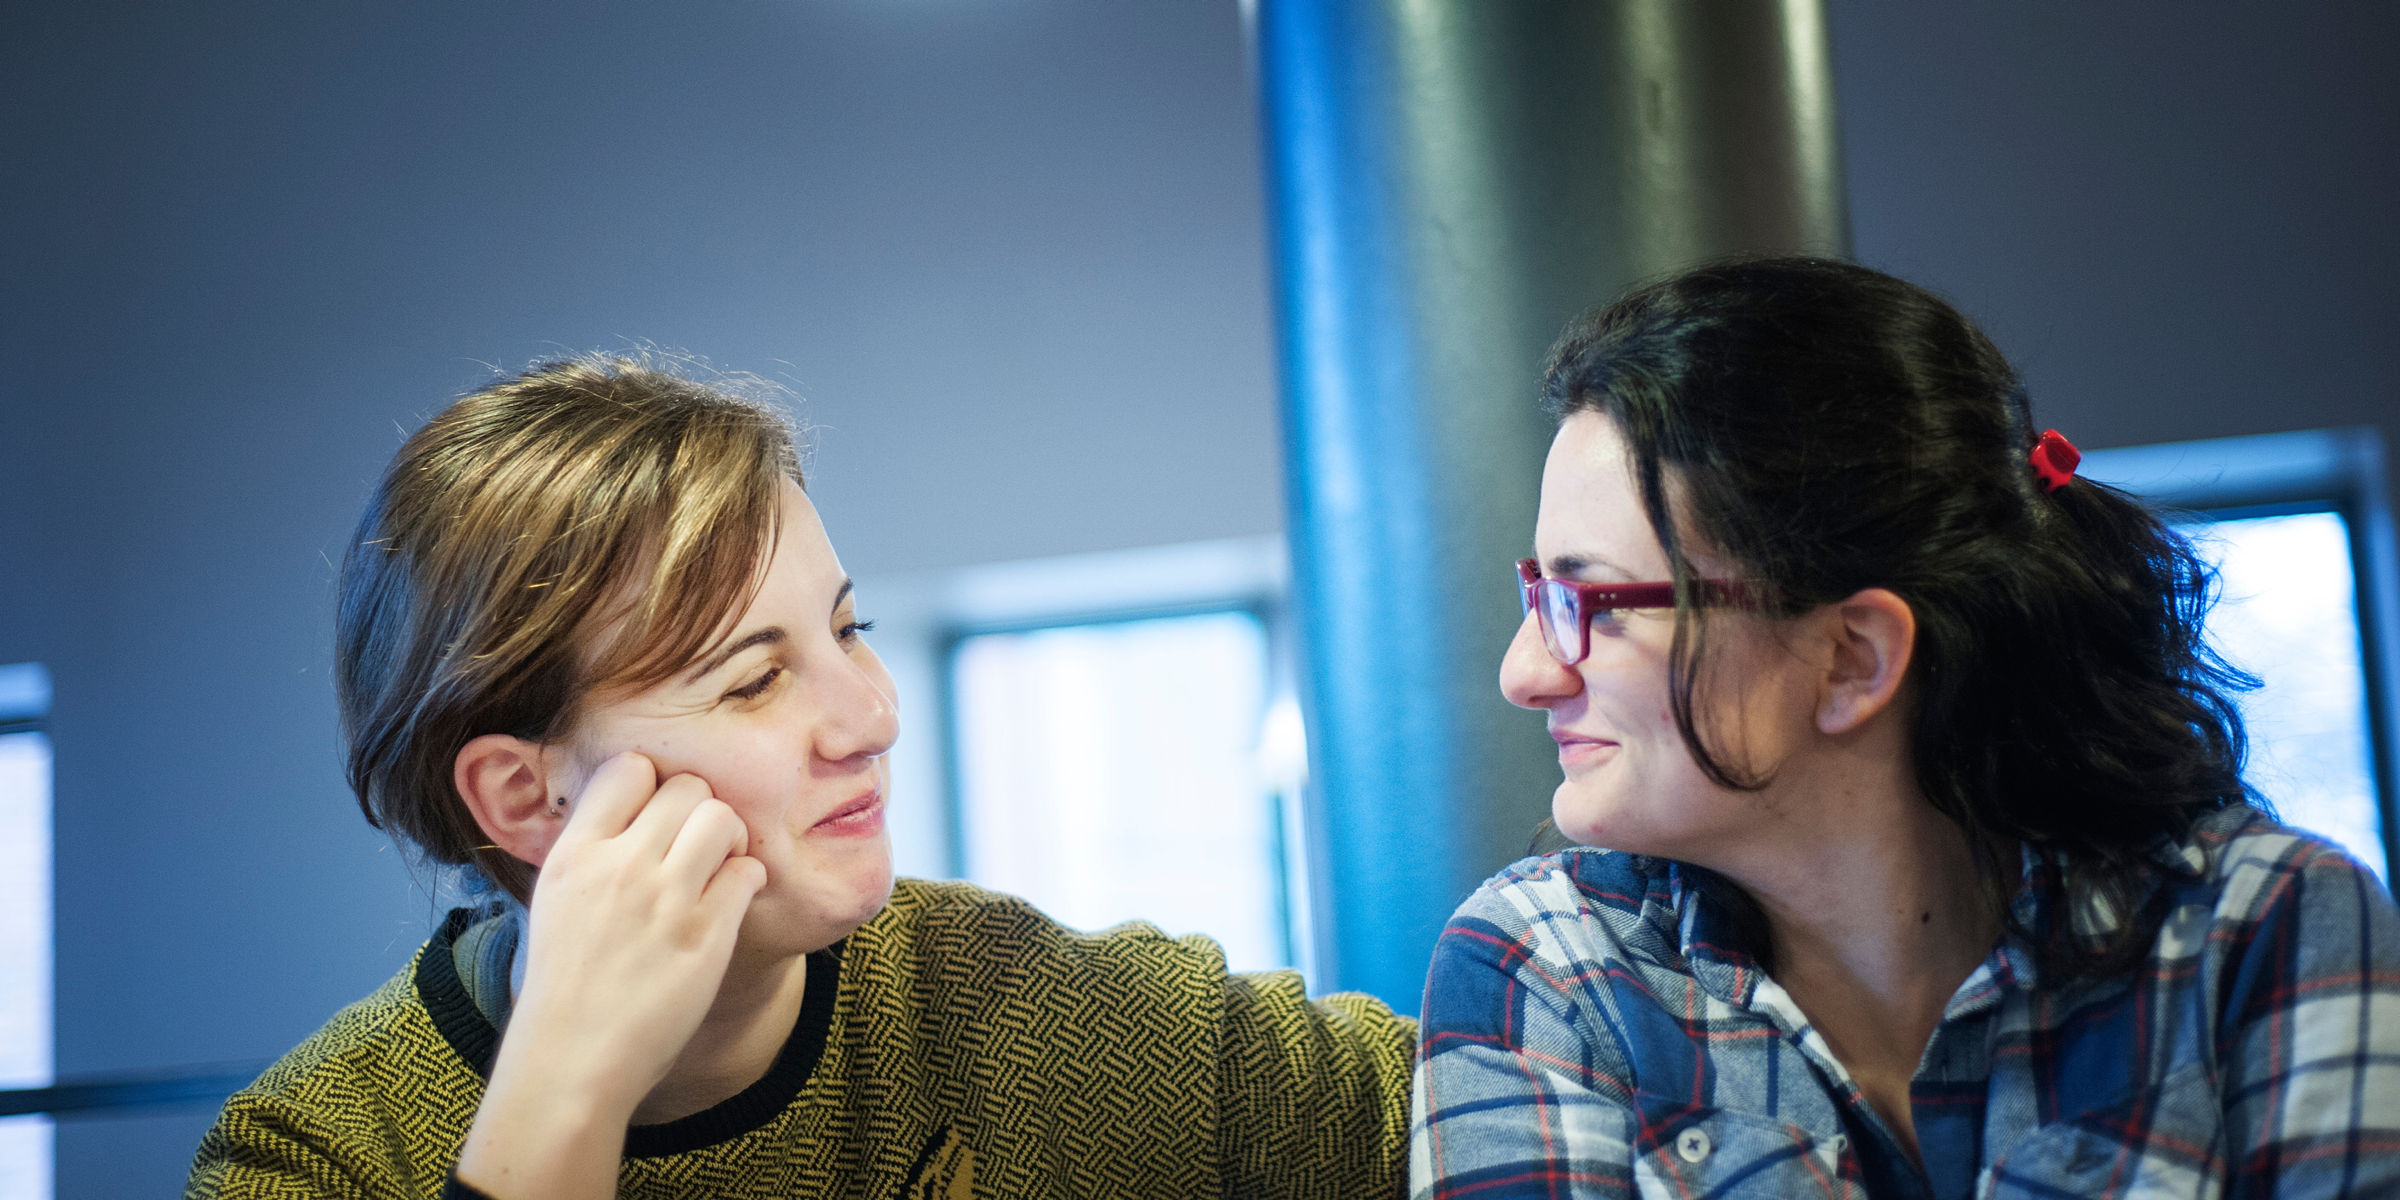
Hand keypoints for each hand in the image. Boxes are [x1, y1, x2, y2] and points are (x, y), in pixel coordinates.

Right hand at [456, 752, 764, 1197]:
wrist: (572, 1059)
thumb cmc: (566, 983)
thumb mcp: (555, 900)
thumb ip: (593, 851)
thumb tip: (635, 809)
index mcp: (574, 855)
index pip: (629, 768)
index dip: (654, 784)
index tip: (659, 816)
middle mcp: (619, 867)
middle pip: (687, 787)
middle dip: (701, 808)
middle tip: (699, 844)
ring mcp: (664, 901)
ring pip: (722, 818)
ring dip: (732, 836)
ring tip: (721, 866)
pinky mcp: (706, 936)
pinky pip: (748, 871)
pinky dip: (749, 879)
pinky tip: (733, 900)